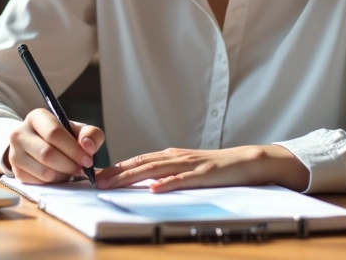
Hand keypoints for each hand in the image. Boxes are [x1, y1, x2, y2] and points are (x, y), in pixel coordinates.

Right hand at [6, 108, 103, 184]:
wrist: (40, 146)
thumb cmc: (63, 137)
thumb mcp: (79, 131)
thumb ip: (91, 135)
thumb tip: (88, 146)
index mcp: (36, 117)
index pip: (54, 133)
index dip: (74, 149)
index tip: (88, 160)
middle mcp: (20, 133)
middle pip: (47, 154)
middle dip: (69, 164)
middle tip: (81, 169)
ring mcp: (14, 154)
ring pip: (44, 171)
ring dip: (62, 174)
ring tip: (69, 169)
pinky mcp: (16, 172)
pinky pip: (39, 183)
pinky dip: (53, 182)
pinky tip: (57, 174)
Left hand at [95, 145, 309, 192]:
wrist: (248, 160)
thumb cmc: (218, 168)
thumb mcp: (188, 168)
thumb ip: (169, 172)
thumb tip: (147, 182)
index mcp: (172, 156)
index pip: (139, 161)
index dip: (118, 167)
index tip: (98, 176)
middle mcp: (177, 156)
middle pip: (142, 163)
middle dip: (117, 172)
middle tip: (97, 181)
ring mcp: (190, 164)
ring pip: (156, 169)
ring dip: (133, 176)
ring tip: (114, 184)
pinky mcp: (205, 173)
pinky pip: (183, 179)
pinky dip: (168, 183)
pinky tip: (154, 188)